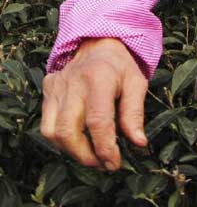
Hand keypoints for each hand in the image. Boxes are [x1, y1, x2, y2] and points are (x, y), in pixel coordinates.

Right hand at [41, 38, 147, 170]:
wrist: (97, 43)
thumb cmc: (119, 66)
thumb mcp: (136, 84)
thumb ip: (135, 114)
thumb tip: (139, 143)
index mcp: (99, 77)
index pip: (98, 122)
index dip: (105, 149)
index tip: (114, 163)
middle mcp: (73, 81)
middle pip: (69, 131)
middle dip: (86, 156)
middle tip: (102, 163)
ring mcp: (57, 85)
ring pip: (52, 132)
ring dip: (71, 152)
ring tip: (91, 154)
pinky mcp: (48, 89)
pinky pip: (47, 124)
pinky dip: (61, 140)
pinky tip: (78, 139)